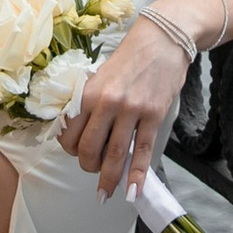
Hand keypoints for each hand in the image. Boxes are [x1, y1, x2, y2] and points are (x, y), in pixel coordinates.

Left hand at [58, 18, 187, 200]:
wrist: (162, 40)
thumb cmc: (129, 58)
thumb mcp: (100, 77)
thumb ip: (90, 103)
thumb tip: (83, 133)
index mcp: (87, 93)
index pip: (69, 134)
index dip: (71, 150)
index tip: (77, 153)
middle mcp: (106, 103)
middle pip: (89, 149)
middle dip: (89, 168)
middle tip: (93, 172)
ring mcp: (131, 110)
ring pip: (114, 154)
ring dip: (109, 179)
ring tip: (106, 193)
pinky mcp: (153, 115)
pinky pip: (142, 151)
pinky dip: (136, 175)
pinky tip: (133, 191)